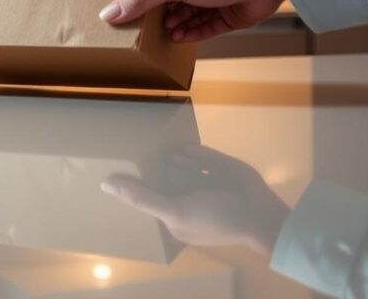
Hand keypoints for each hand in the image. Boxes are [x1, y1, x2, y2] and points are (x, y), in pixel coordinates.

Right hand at [98, 0, 285, 41]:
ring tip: (162, 35)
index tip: (122, 15)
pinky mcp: (223, 15)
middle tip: (140, 30)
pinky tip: (179, 39)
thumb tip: (109, 12)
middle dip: (156, 17)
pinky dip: (191, 34)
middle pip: (166, 3)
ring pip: (184, 17)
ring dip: (174, 27)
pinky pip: (202, 28)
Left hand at [101, 145, 289, 258]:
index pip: (150, 198)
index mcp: (175, 216)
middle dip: (155, 168)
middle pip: (164, 179)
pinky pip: (204, 157)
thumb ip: (142, 198)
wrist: (261, 215)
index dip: (137, 186)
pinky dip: (196, 153)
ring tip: (162, 148)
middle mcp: (188, 200)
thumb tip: (106, 185)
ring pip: (183, 166)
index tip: (118, 169)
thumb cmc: (214, 219)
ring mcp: (205, 184)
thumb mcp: (174, 211)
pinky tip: (187, 148)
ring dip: (175, 160)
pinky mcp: (221, 168)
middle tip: (137, 149)